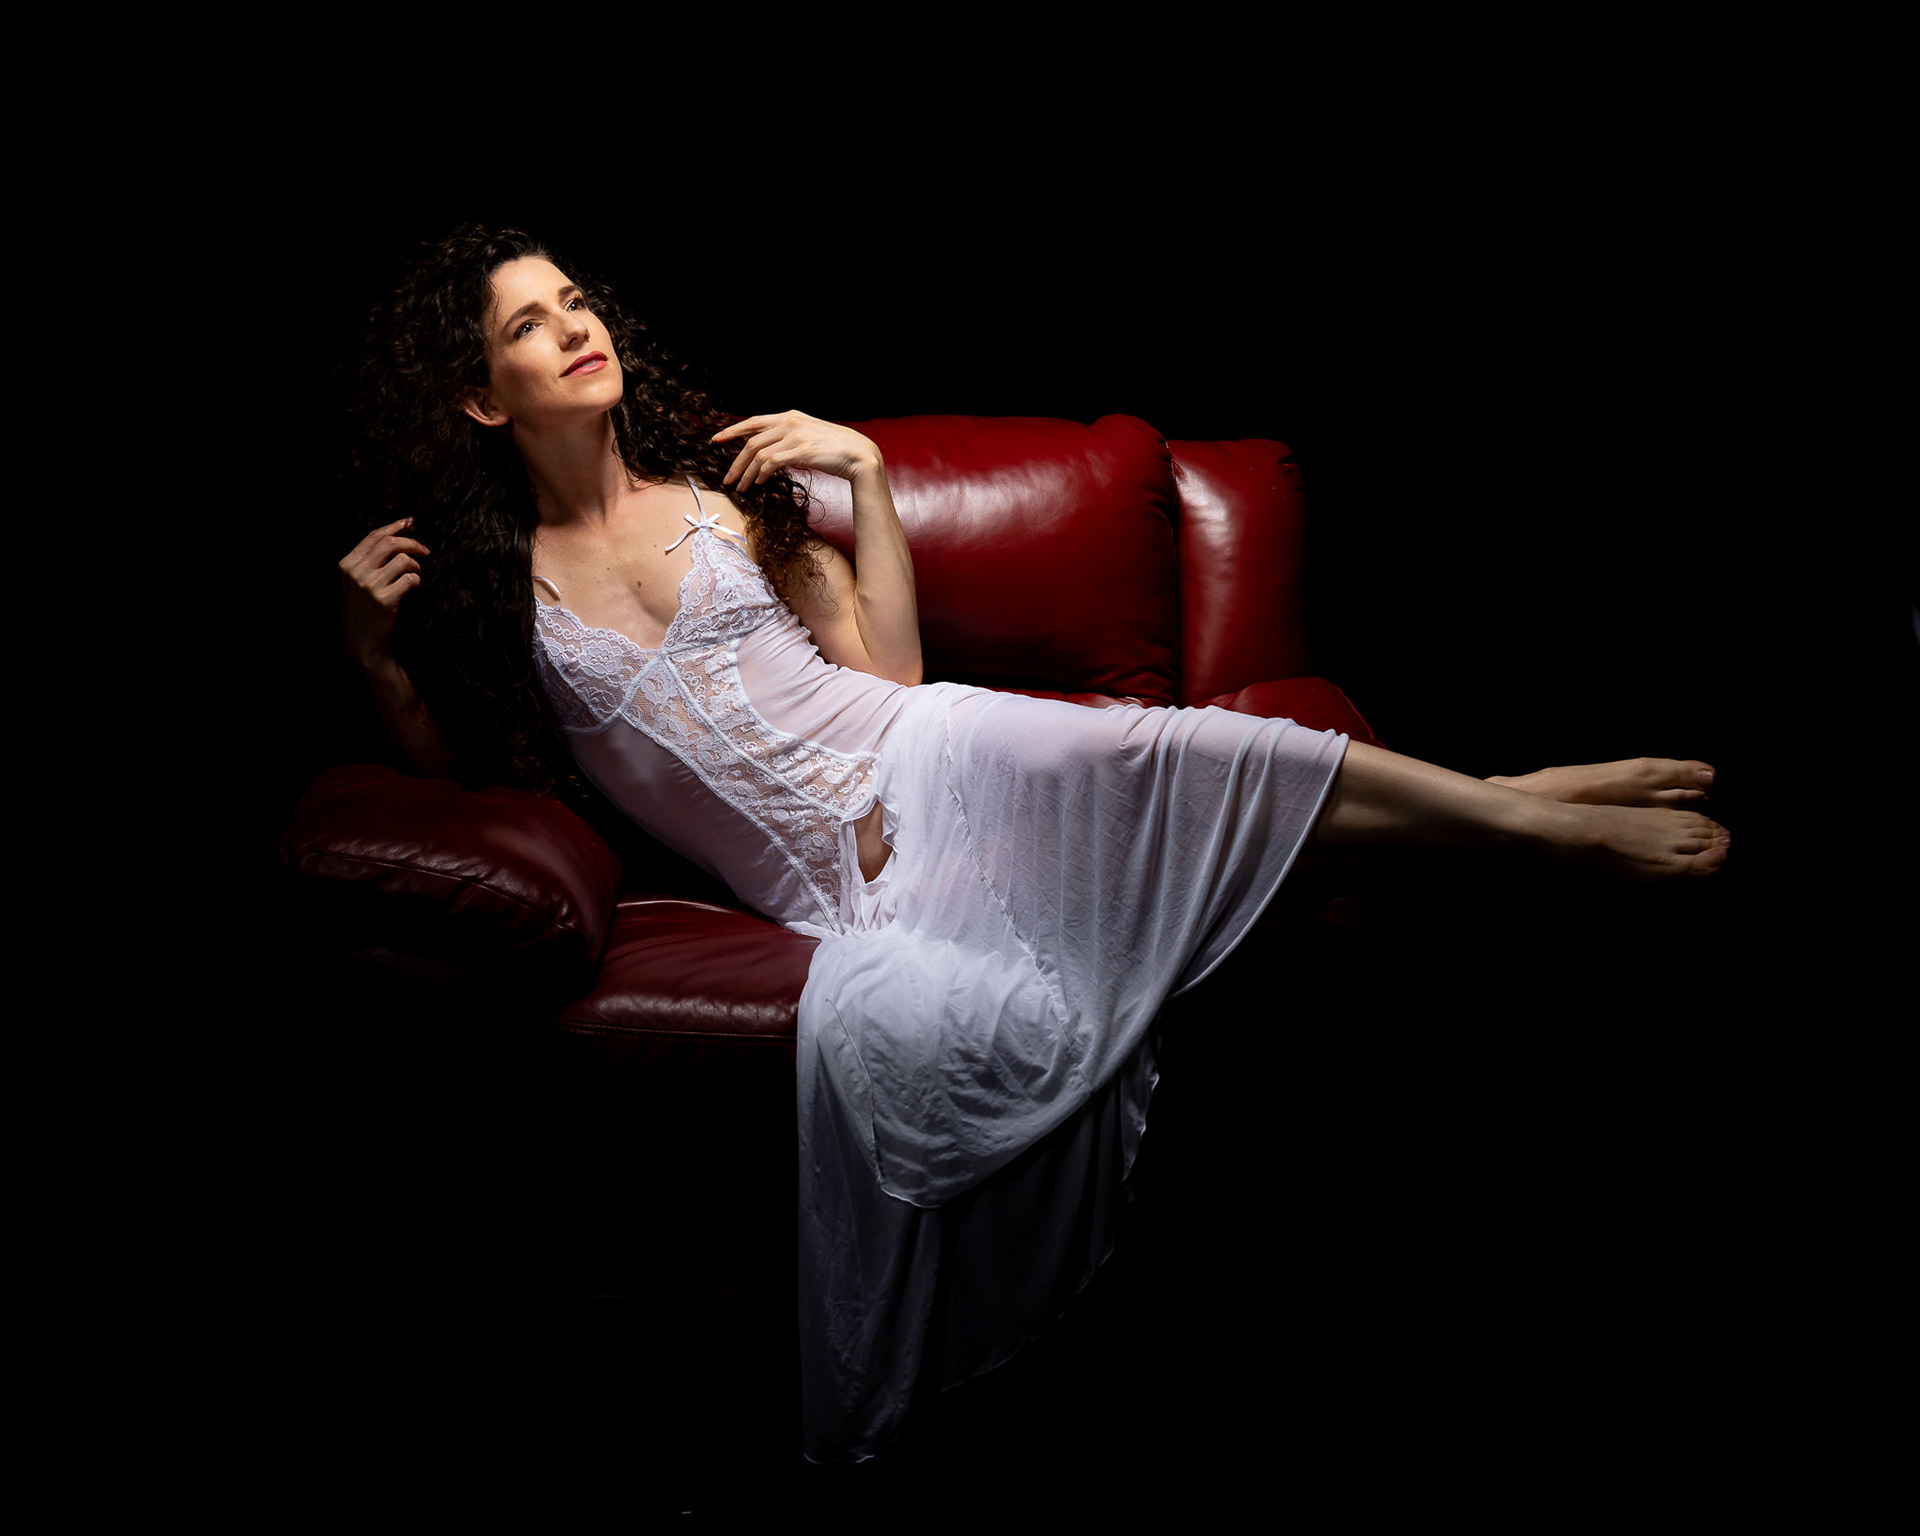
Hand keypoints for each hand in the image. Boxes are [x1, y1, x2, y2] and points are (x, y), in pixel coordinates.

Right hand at [338, 516, 428, 666]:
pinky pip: (410, 579)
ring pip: (403, 560)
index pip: (374, 536)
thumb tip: (395, 534)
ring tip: (415, 573)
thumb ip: (369, 559)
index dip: (395, 526)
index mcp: (348, 564)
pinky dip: (417, 580)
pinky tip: (413, 587)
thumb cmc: (363, 607)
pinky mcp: (384, 600)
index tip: (411, 521)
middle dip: (412, 543)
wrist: (360, 641)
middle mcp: (356, 572)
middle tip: (425, 551)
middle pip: (390, 544)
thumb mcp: (356, 581)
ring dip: (415, 565)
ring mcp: (369, 586)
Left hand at [712, 411, 879, 487]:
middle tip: (727, 478)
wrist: (858, 454)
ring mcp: (795, 436)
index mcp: (790, 416)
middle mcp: (790, 422)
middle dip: (736, 462)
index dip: (732, 430)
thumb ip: (788, 438)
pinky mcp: (800, 451)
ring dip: (746, 473)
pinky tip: (759, 483)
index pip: (753, 422)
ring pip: (758, 454)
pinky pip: (771, 463)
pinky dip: (761, 474)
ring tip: (741, 487)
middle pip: (751, 441)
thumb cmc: (834, 449)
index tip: (717, 440)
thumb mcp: (807, 436)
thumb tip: (769, 453)